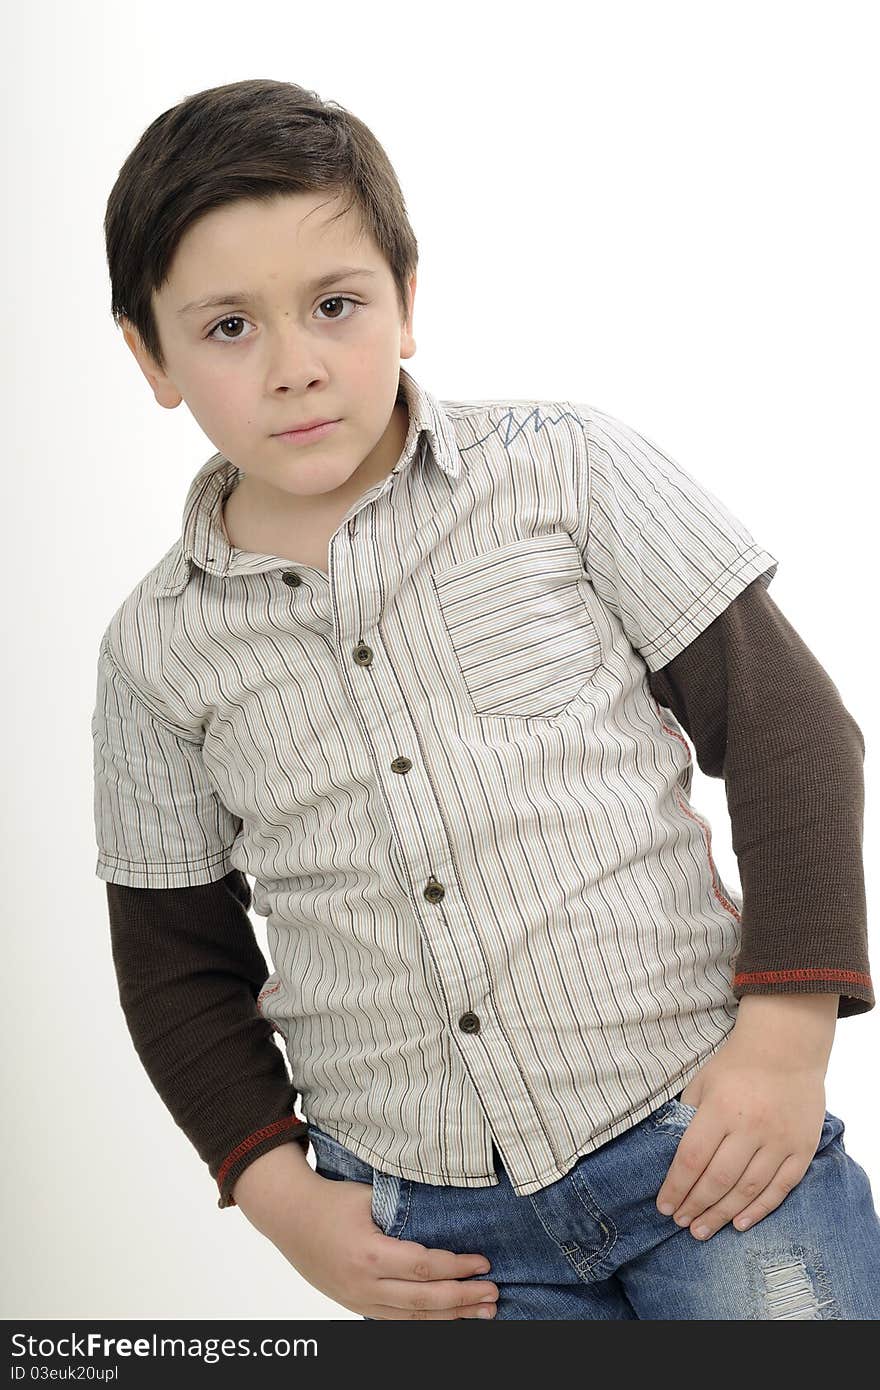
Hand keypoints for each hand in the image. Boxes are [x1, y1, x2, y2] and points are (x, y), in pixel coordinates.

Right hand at [276, 1168, 498, 1318]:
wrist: (289, 1218)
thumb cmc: (332, 1200)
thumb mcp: (370, 1196)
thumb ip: (405, 1211)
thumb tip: (449, 1217)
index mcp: (369, 1254)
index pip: (424, 1267)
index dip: (457, 1268)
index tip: (484, 1263)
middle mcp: (364, 1285)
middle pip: (424, 1300)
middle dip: (463, 1298)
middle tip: (493, 1294)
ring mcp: (358, 1300)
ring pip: (413, 1318)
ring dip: (451, 1317)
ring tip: (483, 1313)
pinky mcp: (356, 1306)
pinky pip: (396, 1321)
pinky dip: (426, 1321)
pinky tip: (448, 1319)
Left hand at [654, 1028, 826, 1240]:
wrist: (787, 1047)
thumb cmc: (736, 1065)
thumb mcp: (702, 1082)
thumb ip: (689, 1118)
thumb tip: (674, 1160)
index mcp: (720, 1108)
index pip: (691, 1159)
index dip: (675, 1187)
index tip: (664, 1206)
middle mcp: (750, 1127)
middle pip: (718, 1179)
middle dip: (695, 1206)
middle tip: (682, 1223)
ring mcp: (779, 1139)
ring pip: (748, 1189)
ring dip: (722, 1214)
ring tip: (702, 1230)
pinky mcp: (802, 1148)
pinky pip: (781, 1188)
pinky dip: (760, 1209)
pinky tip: (739, 1223)